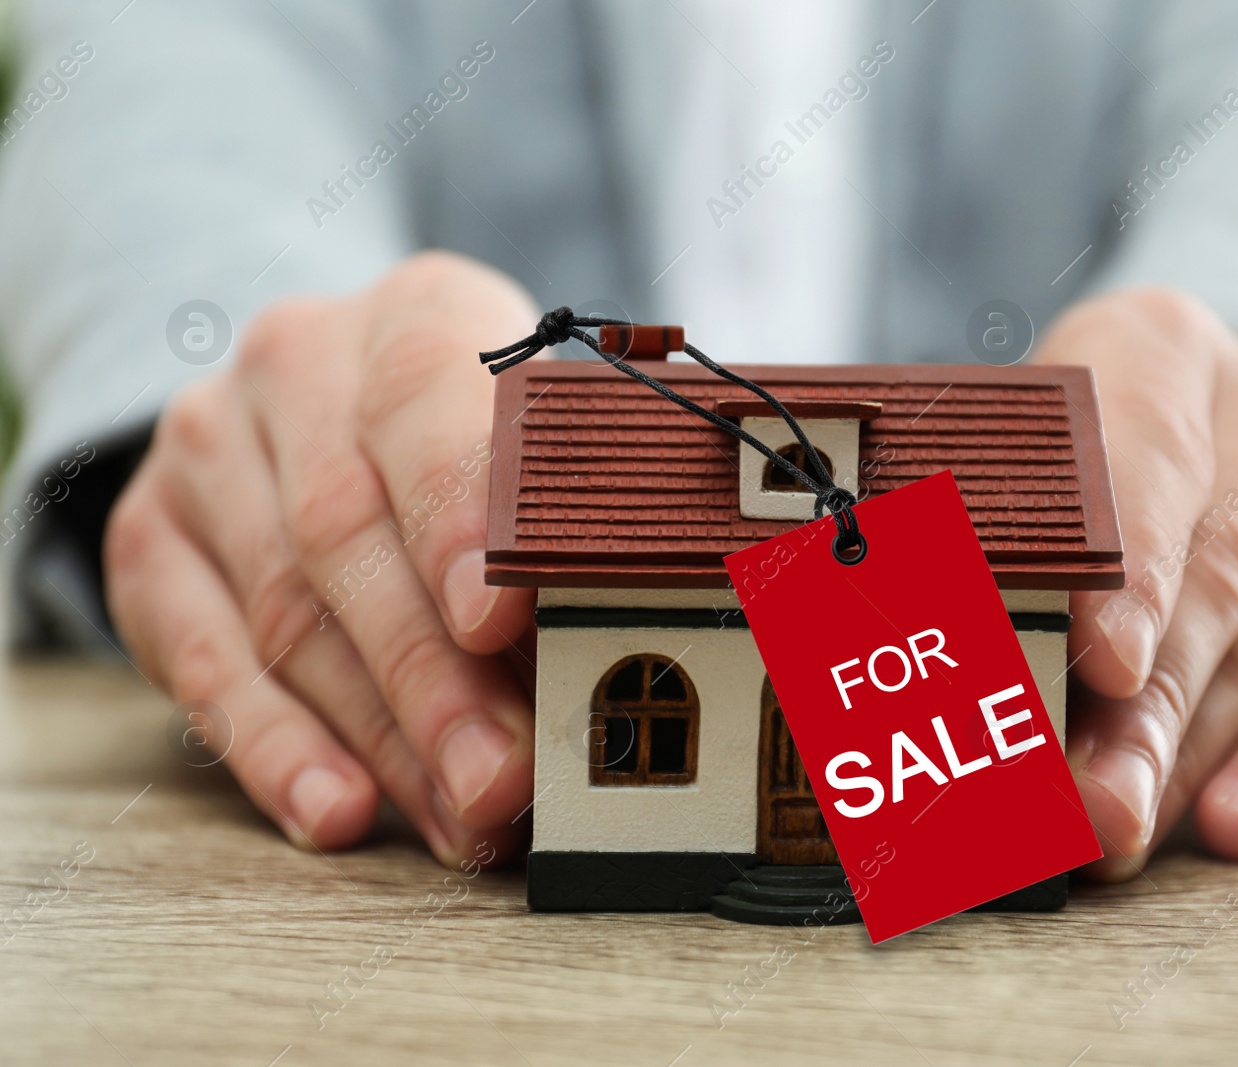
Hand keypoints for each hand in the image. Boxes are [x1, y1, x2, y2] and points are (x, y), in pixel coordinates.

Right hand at [106, 252, 540, 865]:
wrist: (326, 397)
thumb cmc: (478, 435)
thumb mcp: (535, 434)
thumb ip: (570, 514)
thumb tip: (631, 652)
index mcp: (416, 314)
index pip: (427, 406)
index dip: (461, 521)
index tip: (498, 620)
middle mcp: (297, 362)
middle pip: (351, 535)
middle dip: (433, 677)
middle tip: (502, 779)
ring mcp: (209, 446)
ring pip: (288, 613)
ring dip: (381, 735)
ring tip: (458, 820)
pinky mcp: (151, 536)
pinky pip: (203, 657)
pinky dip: (276, 746)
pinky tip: (337, 811)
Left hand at [1036, 289, 1237, 878]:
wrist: (1217, 439)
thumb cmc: (1076, 465)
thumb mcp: (1028, 469)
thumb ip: (995, 551)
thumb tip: (942, 691)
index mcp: (1156, 347)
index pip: (1144, 457)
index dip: (1127, 569)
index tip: (1104, 666)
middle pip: (1207, 576)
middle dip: (1141, 708)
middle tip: (1084, 803)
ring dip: (1185, 757)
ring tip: (1116, 833)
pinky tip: (1236, 825)